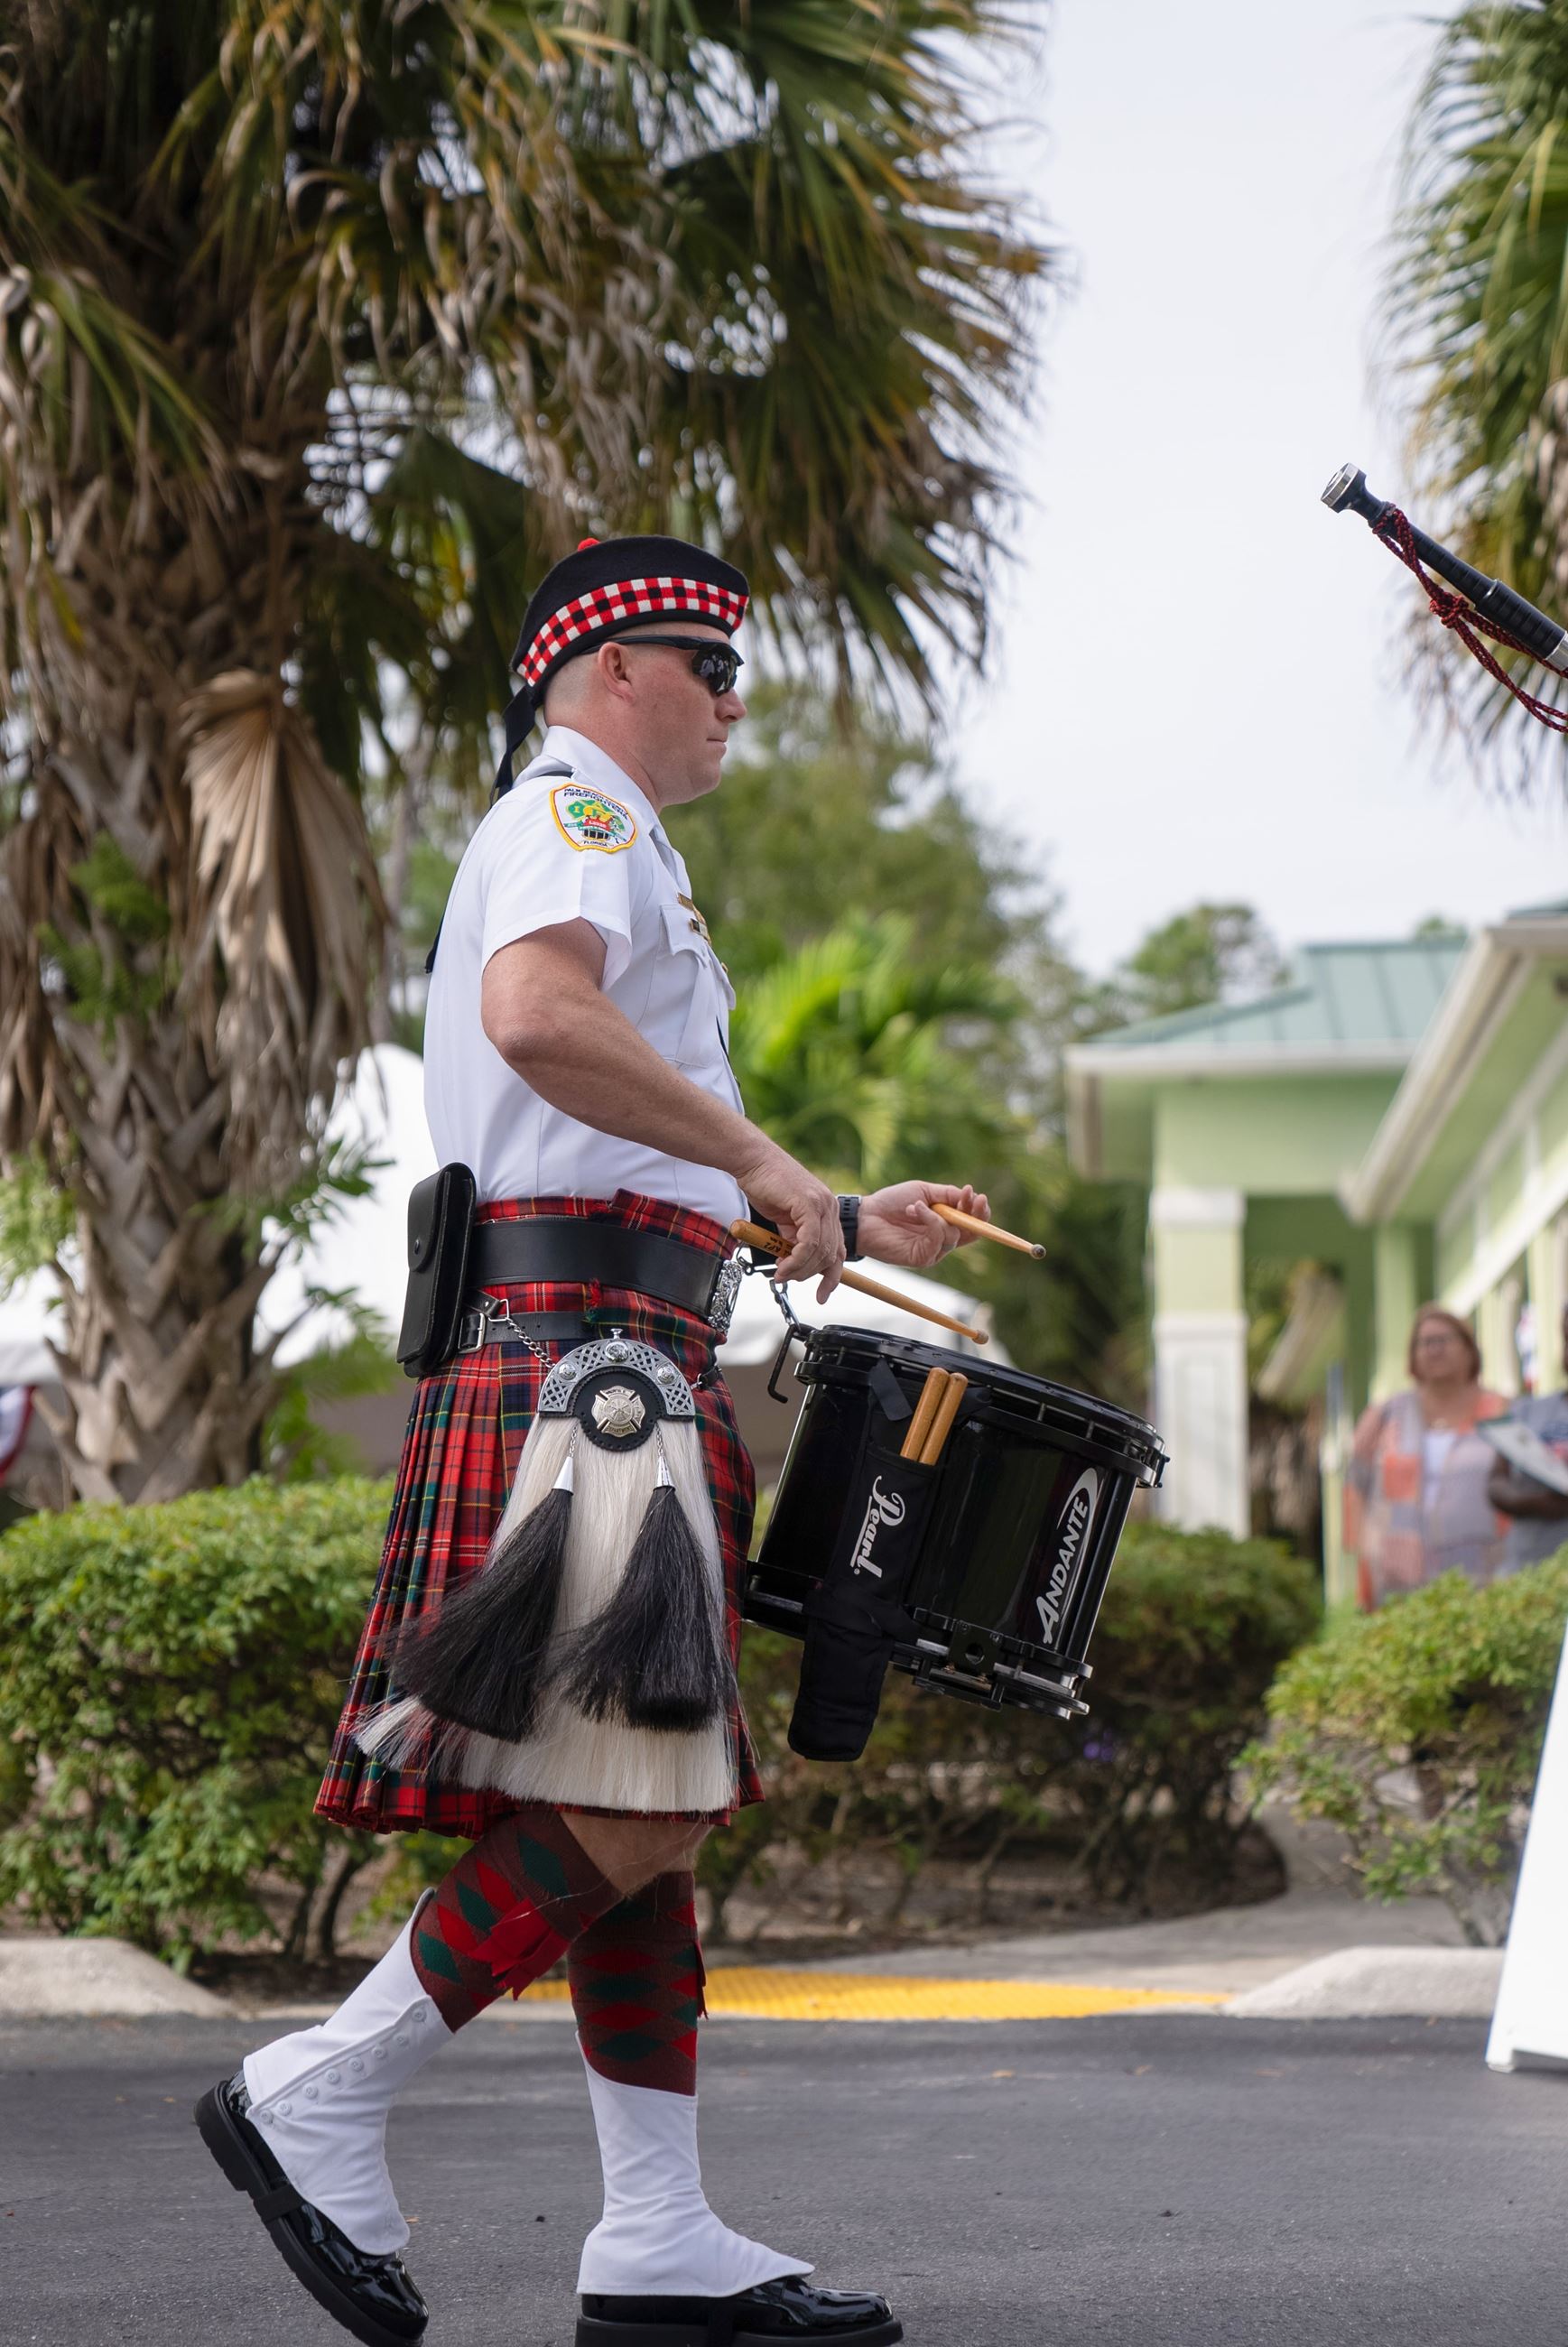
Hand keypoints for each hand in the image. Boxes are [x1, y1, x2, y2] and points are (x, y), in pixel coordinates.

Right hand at [732, 1134, 844, 1298]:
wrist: (752, 1161)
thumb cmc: (765, 1186)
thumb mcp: (784, 1220)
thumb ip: (794, 1238)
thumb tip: (795, 1262)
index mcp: (827, 1211)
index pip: (838, 1250)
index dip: (832, 1277)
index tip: (822, 1295)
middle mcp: (829, 1207)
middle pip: (830, 1255)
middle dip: (808, 1274)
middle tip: (787, 1277)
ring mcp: (822, 1204)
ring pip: (819, 1251)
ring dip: (799, 1269)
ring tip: (781, 1273)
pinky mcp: (809, 1203)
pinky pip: (809, 1242)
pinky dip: (796, 1259)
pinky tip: (782, 1265)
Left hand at [858, 1181, 989, 1269]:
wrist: (866, 1216)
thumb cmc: (891, 1202)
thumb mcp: (923, 1192)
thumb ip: (947, 1194)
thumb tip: (970, 1195)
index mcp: (944, 1222)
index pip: (971, 1222)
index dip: (979, 1211)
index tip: (976, 1194)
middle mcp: (942, 1238)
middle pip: (972, 1233)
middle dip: (977, 1215)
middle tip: (975, 1198)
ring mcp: (933, 1250)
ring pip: (954, 1234)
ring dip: (939, 1214)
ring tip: (915, 1204)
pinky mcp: (923, 1258)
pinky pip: (938, 1239)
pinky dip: (931, 1221)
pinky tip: (916, 1209)